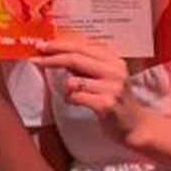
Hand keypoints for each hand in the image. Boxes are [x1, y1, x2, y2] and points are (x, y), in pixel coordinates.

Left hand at [34, 36, 149, 147]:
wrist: (135, 125)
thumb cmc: (114, 99)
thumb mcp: (104, 76)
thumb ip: (85, 64)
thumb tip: (55, 51)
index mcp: (114, 60)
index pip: (81, 47)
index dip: (58, 45)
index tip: (41, 45)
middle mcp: (115, 71)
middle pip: (74, 59)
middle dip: (51, 59)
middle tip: (34, 60)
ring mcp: (112, 88)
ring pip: (72, 81)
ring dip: (67, 89)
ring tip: (80, 95)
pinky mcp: (106, 105)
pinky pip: (75, 97)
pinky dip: (71, 100)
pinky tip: (82, 103)